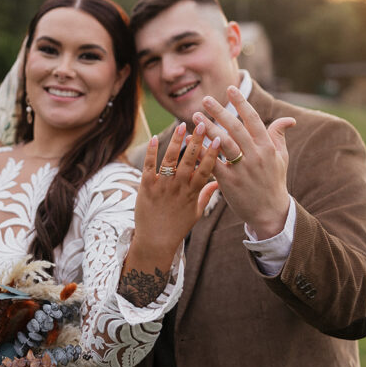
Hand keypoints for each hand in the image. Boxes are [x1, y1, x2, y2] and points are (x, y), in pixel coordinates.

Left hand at [132, 121, 220, 261]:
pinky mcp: (146, 187)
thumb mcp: (196, 213)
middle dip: (196, 142)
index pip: (205, 170)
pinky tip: (156, 137)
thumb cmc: (177, 228)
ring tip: (183, 126)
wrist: (155, 241)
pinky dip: (152, 151)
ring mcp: (162, 187)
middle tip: (202, 125)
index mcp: (192, 194)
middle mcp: (178, 188)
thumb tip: (218, 182)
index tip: (219, 139)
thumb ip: (206, 195)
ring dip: (176, 142)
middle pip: (189, 161)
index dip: (212, 154)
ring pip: (170, 160)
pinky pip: (149, 166)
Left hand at [193, 85, 295, 238]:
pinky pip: (213, 163)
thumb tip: (289, 119)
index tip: (230, 88)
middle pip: (235, 128)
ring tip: (196, 117)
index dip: (241, 102)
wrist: (270, 213)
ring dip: (208, 128)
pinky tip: (191, 142)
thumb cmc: (273, 182)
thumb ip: (279, 136)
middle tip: (206, 99)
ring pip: (223, 143)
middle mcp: (255, 156)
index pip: (253, 119)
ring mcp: (242, 169)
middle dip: (220, 111)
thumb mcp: (281, 158)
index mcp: (267, 147)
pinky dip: (201, 152)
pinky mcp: (229, 183)